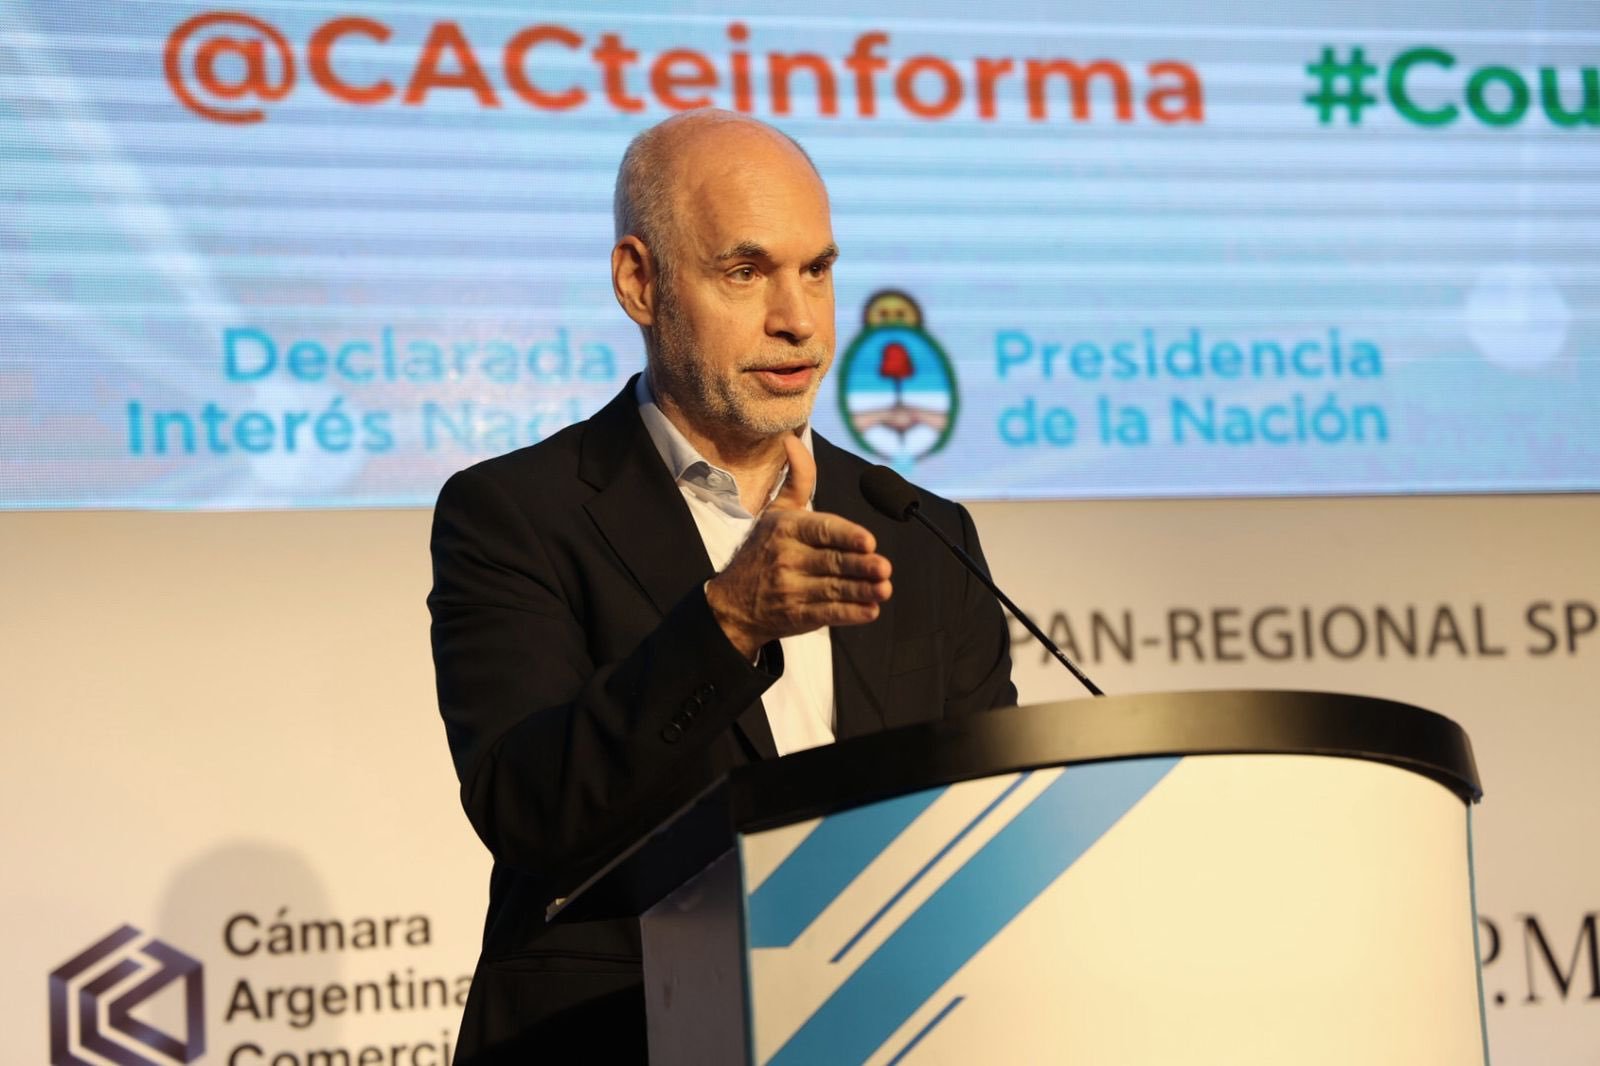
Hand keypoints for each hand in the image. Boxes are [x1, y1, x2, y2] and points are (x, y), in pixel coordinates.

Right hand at [706, 434, 892, 658]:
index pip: (820, 530)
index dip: (845, 536)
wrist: (731, 605)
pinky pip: (828, 614)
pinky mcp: (798, 616)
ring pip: (833, 589)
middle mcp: (786, 558)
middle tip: (883, 568)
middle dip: (859, 566)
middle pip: (831, 561)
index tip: (867, 541)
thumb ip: (797, 479)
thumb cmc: (762, 551)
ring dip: (861, 590)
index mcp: (785, 529)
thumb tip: (792, 440)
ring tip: (884, 588)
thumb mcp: (776, 512)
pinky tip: (870, 610)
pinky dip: (851, 614)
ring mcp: (791, 590)